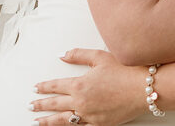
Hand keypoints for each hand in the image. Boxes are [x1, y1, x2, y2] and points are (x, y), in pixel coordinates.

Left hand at [31, 49, 148, 125]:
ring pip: (63, 120)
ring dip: (49, 121)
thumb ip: (78, 55)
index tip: (35, 88)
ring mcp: (90, 116)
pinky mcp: (99, 124)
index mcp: (79, 85)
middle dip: (40, 105)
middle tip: (30, 106)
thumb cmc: (125, 70)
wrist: (144, 88)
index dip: (43, 87)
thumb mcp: (100, 57)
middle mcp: (81, 102)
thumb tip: (62, 55)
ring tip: (38, 122)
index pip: (55, 86)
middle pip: (55, 104)